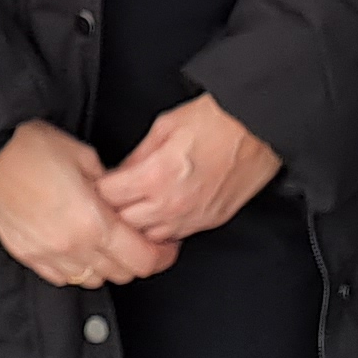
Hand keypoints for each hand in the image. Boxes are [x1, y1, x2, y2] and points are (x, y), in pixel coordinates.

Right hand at [0, 121, 175, 288]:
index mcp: (92, 222)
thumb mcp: (84, 157)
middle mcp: (71, 247)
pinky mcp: (26, 255)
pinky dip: (77, 269)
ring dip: (106, 266)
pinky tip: (78, 248)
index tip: (166, 247)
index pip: (140, 259)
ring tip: (108, 243)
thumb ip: (109, 185)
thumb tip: (119, 198)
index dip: (161, 256)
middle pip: (120, 274)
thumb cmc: (31, 145)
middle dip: (137, 260)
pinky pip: (62, 277)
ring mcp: (46, 255)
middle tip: (142, 242)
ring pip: (92, 280)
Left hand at [97, 94, 282, 244]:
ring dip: (138, 224)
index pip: (109, 196)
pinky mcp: (209, 222)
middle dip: (114, 210)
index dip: (100, 188)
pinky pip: (175, 236)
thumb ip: (138, 154)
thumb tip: (121, 172)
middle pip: (124, 223)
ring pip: (148, 237)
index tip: (99, 182)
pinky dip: (163, 228)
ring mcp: (192, 218)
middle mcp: (172, 204)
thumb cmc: (218, 120)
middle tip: (112, 197)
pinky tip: (161, 212)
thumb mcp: (165, 126)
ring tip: (136, 207)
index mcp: (157, 176)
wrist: (258, 128)